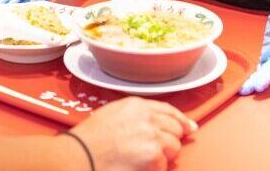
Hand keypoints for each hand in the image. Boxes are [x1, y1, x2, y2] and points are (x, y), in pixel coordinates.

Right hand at [66, 97, 197, 169]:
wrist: (79, 156)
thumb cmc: (90, 140)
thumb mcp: (112, 115)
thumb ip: (136, 116)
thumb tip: (157, 125)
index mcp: (136, 105)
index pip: (168, 109)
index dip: (181, 120)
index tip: (190, 127)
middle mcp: (147, 116)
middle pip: (175, 128)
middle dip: (170, 141)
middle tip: (156, 151)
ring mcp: (152, 135)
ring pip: (174, 147)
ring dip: (162, 157)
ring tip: (140, 160)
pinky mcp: (153, 154)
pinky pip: (164, 164)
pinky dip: (155, 169)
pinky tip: (137, 167)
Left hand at [239, 0, 269, 94]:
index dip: (268, 78)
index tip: (258, 86)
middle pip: (269, 72)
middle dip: (258, 82)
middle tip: (244, 91)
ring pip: (264, 69)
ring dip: (254, 79)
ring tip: (242, 89)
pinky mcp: (269, 49)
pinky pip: (261, 62)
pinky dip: (253, 70)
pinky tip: (244, 78)